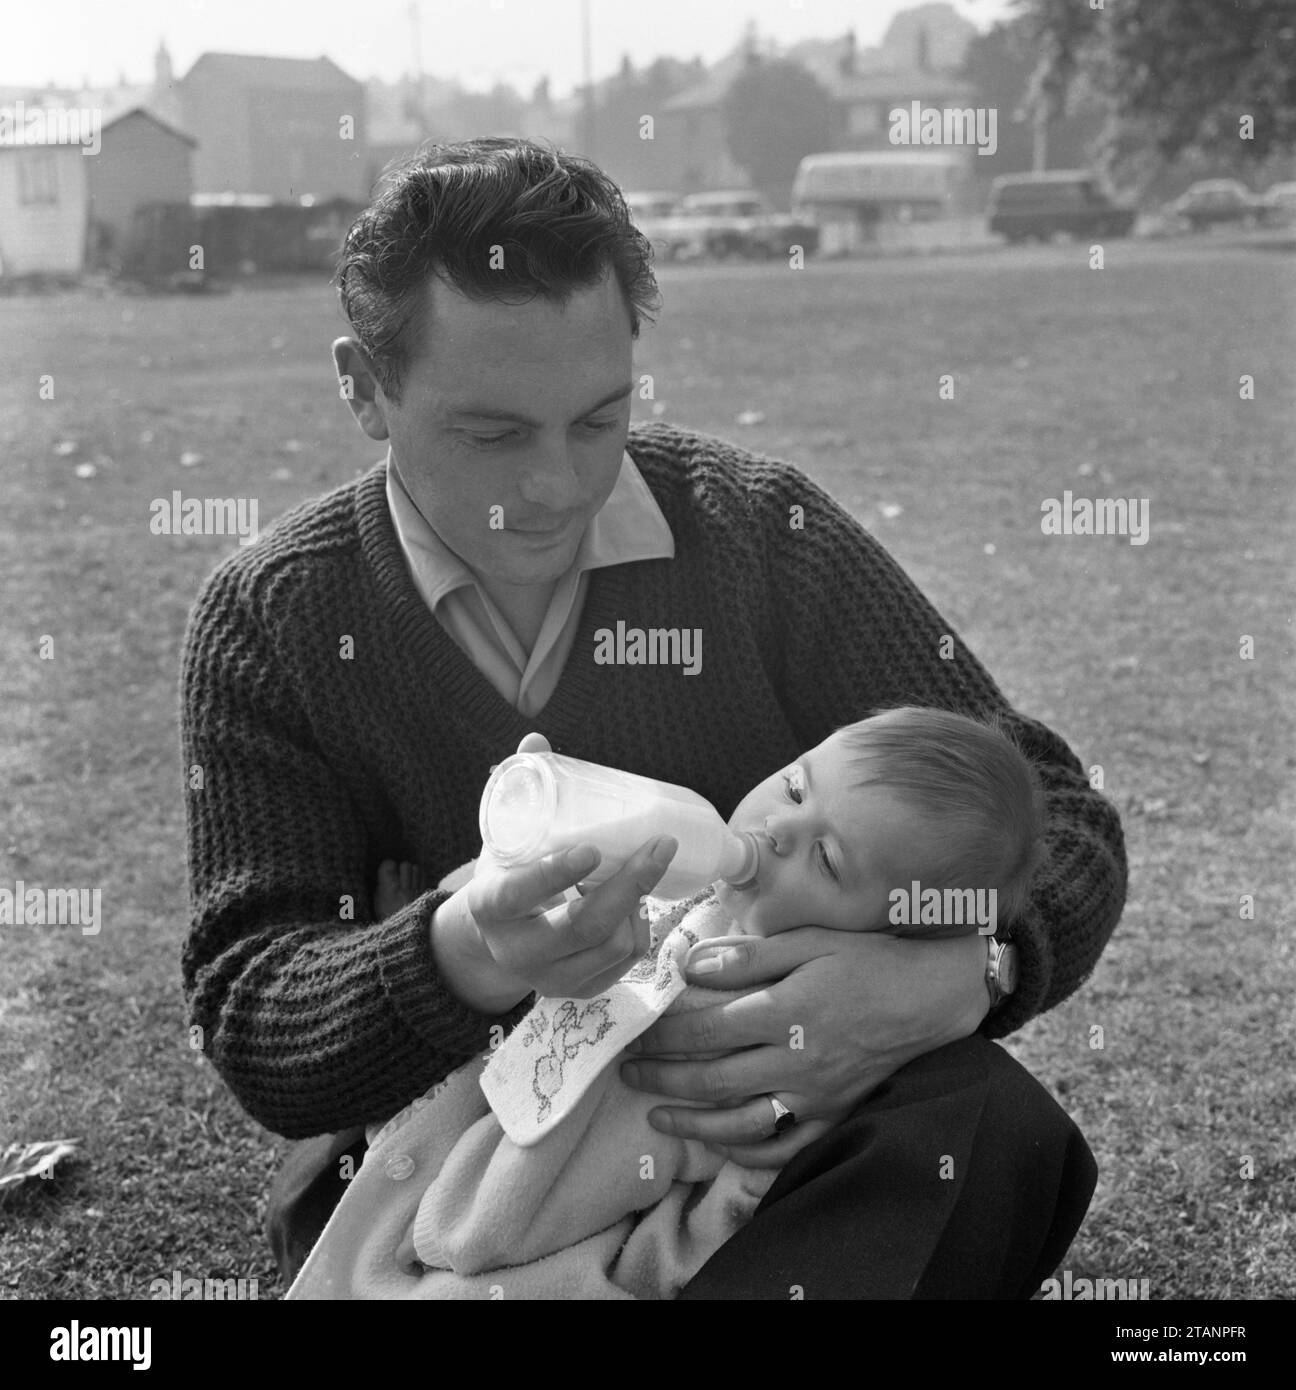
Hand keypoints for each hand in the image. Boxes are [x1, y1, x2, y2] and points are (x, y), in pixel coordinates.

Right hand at [432, 733, 678, 1010]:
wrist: (494, 939)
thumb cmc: (506, 873)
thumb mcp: (504, 835)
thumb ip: (520, 789)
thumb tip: (537, 740)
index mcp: (491, 909)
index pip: (520, 894)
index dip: (554, 875)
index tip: (591, 849)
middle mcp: (517, 953)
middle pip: (583, 926)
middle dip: (630, 886)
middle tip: (659, 846)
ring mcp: (549, 979)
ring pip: (612, 946)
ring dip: (637, 905)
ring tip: (637, 872)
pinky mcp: (578, 992)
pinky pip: (625, 963)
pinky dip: (639, 929)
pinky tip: (634, 904)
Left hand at [619, 927, 988, 1166]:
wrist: (932, 995)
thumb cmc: (868, 959)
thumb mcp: (810, 941)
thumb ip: (748, 955)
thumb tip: (690, 964)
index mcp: (786, 1011)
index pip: (707, 1029)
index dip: (665, 1034)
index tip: (637, 1033)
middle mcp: (797, 1060)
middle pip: (713, 1077)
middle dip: (663, 1078)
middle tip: (628, 1075)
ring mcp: (816, 1094)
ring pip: (741, 1121)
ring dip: (693, 1123)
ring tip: (657, 1118)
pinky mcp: (836, 1114)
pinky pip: (785, 1145)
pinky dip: (748, 1151)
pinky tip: (721, 1144)